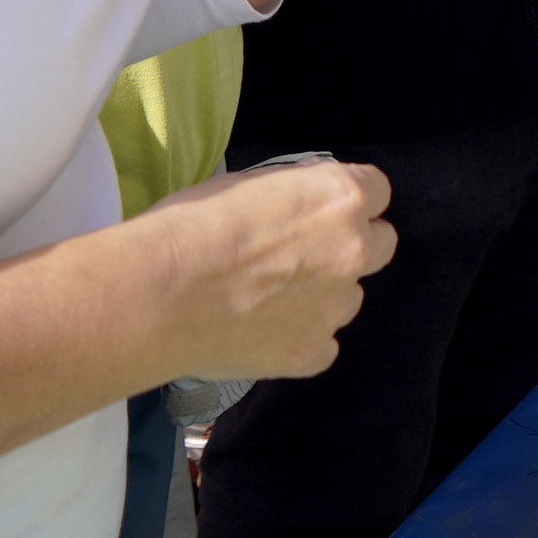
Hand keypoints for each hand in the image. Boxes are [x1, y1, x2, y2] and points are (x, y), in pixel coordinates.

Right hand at [138, 157, 398, 384]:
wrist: (157, 296)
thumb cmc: (191, 226)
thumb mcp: (248, 183)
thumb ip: (294, 194)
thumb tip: (304, 201)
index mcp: (340, 198)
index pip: (378, 191)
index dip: (348, 201)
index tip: (322, 211)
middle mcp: (352, 251)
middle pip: (380, 245)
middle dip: (350, 246)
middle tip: (303, 255)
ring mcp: (335, 308)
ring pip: (348, 298)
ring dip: (322, 295)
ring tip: (267, 300)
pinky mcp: (312, 354)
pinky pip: (322, 343)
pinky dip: (300, 338)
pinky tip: (260, 332)